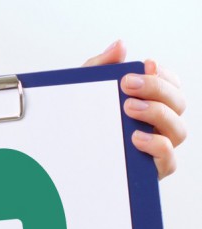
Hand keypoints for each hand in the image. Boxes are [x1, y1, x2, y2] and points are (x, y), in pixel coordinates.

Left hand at [83, 40, 186, 178]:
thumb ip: (100, 68)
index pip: (171, 86)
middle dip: (157, 90)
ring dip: (158, 115)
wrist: (61, 158)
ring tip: (130, 109)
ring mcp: (158, 149)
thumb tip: (120, 46)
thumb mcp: (84, 93)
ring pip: (178, 130)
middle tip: (127, 85)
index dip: (164, 74)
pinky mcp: (151, 171)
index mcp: (150, 105)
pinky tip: (136, 138)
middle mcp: (159, 126)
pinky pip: (169, 161)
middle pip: (178, 104)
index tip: (145, 64)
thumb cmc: (80, 123)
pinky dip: (158, 146)